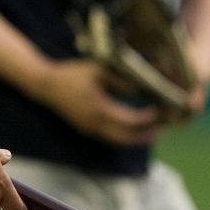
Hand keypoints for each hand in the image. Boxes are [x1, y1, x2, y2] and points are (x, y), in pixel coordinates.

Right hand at [32, 58, 159, 145]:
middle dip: (146, 134)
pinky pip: (110, 136)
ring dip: (136, 137)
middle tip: (163, 127)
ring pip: (118, 140)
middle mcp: (96, 124)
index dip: (147, 118)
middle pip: (127, 138)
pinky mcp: (87, 128)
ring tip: (152, 129)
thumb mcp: (98, 70)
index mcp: (100, 109)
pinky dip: (124, 134)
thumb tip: (141, 87)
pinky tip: (133, 126)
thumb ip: (120, 79)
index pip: (130, 120)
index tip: (159, 110)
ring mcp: (90, 129)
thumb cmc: (72, 73)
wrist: (46, 85)